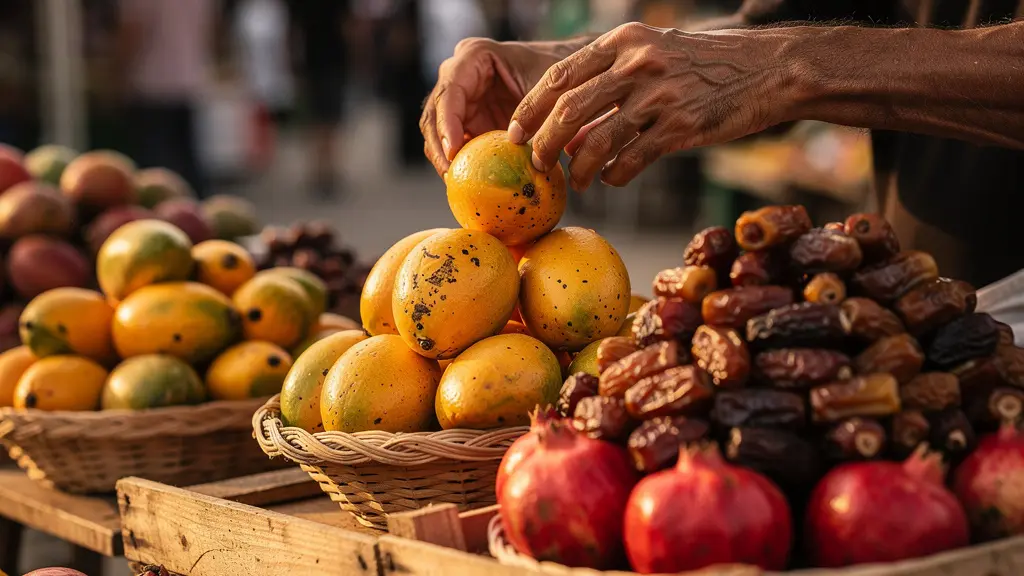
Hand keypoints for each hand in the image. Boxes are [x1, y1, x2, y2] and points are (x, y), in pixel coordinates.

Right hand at [420, 38, 575, 176]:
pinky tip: (466, 183)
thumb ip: (535, 118)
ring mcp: (459, 100)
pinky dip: (457, 163)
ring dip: (444, 159)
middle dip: (440, 147)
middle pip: (435, 113)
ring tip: (456, 184)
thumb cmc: (560, 77)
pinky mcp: (466, 121)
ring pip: (437, 132)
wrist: (569, 77)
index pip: (450, 91)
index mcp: (474, 56)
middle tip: (451, 176)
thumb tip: (527, 156)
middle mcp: (459, 75)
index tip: (454, 150)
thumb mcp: (550, 92)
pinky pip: (453, 144)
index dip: (447, 122)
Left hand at [509, 23, 789, 189]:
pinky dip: (614, 176)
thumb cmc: (708, 65)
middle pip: (568, 109)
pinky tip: (612, 179)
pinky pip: (630, 161)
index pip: (560, 75)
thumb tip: (569, 114)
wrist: (769, 70)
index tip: (514, 131)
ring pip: (596, 141)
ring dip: (578, 168)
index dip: (530, 107)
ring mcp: (658, 97)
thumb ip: (614, 72)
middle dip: (543, 142)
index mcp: (625, 41)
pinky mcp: (680, 129)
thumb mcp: (656, 50)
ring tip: (577, 181)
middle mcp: (637, 64)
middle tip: (536, 163)